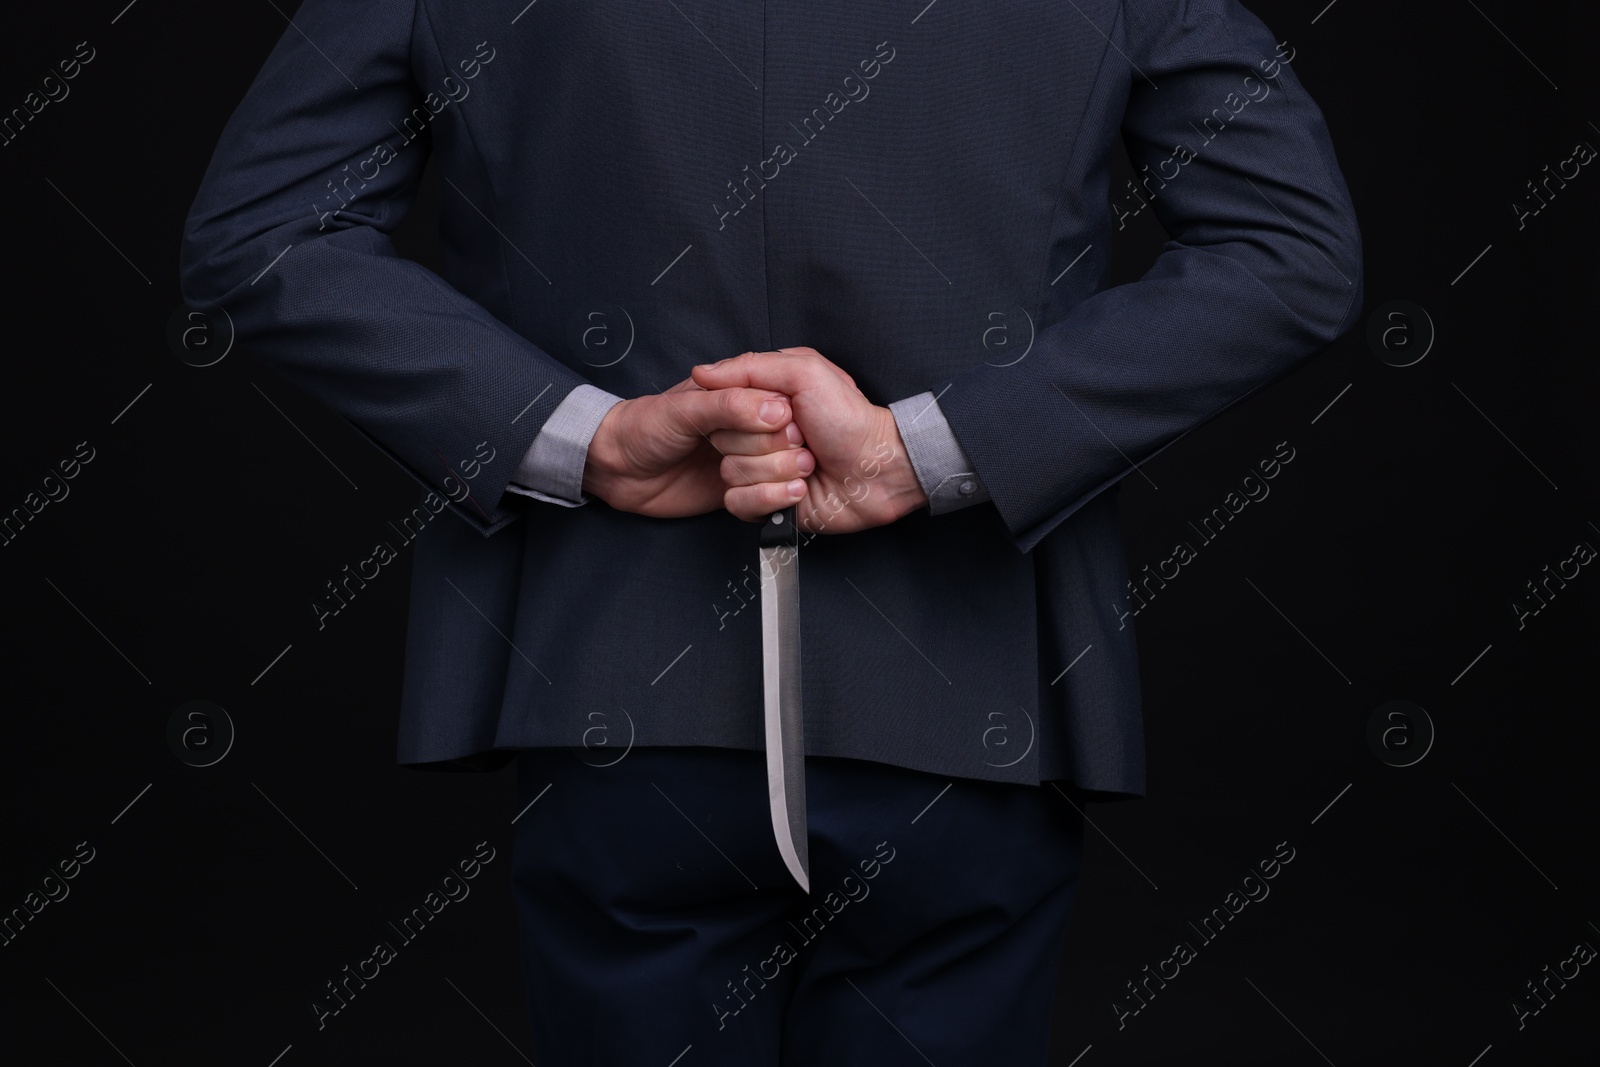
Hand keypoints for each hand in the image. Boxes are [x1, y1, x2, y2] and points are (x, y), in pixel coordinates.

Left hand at [582, 377, 793, 517]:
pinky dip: (767, 500)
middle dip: (771, 454)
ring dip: (770, 479)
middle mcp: (752, 425)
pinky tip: (746, 496)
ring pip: (788, 470)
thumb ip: (729, 406)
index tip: (765, 432)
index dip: (780, 423)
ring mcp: (749, 458)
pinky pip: (772, 497)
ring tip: (735, 477)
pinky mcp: (744, 488)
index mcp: (742, 394)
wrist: (618, 469)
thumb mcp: (684, 408)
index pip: (785, 406)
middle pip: (791, 441)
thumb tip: (778, 412)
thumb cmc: (643, 427)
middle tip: (729, 455)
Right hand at [691, 347, 927, 534]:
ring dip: (778, 470)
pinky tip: (801, 491)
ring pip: (731, 473)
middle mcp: (756, 435)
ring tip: (810, 465)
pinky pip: (739, 503)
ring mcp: (759, 471)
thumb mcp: (805, 372)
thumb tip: (701, 373)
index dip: (750, 413)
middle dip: (769, 443)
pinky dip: (773, 497)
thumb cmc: (848, 419)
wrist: (877, 470)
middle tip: (804, 439)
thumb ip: (751, 367)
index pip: (722, 406)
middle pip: (723, 442)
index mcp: (761, 402)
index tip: (786, 412)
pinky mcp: (764, 504)